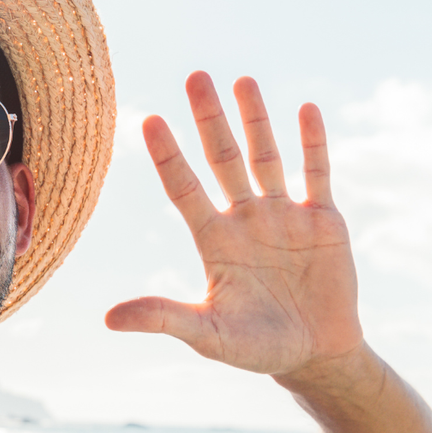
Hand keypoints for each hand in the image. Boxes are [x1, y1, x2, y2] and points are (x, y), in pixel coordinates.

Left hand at [106, 72, 362, 378]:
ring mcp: (284, 215)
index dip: (168, 156)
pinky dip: (312, 144)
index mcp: (213, 241)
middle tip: (195, 76)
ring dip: (256, 120)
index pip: (184, 188)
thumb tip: (108, 318)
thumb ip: (164, 318)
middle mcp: (244, 218)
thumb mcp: (209, 336)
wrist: (316, 356)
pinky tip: (305, 110)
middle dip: (209, 120)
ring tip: (242, 80)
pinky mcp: (323, 221)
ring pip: (266, 157)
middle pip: (222, 159)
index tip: (149, 120)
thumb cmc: (257, 348)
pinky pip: (317, 174)